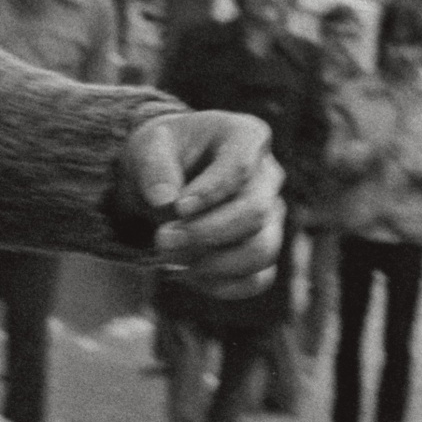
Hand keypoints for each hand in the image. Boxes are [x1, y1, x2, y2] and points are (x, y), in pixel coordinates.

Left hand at [122, 110, 281, 297]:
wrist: (169, 179)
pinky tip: (185, 274)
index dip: (210, 192)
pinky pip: (257, 280)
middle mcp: (269, 176)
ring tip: (169, 259)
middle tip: (162, 239)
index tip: (176, 207)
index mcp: (247, 136)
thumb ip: (154, 168)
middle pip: (255, 213)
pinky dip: (219, 286)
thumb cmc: (164, 155)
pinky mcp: (264, 249)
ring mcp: (272, 216)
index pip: (240, 167)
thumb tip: (165, 201)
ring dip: (213, 264)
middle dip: (206, 233)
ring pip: (262, 251)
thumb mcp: (149, 147)